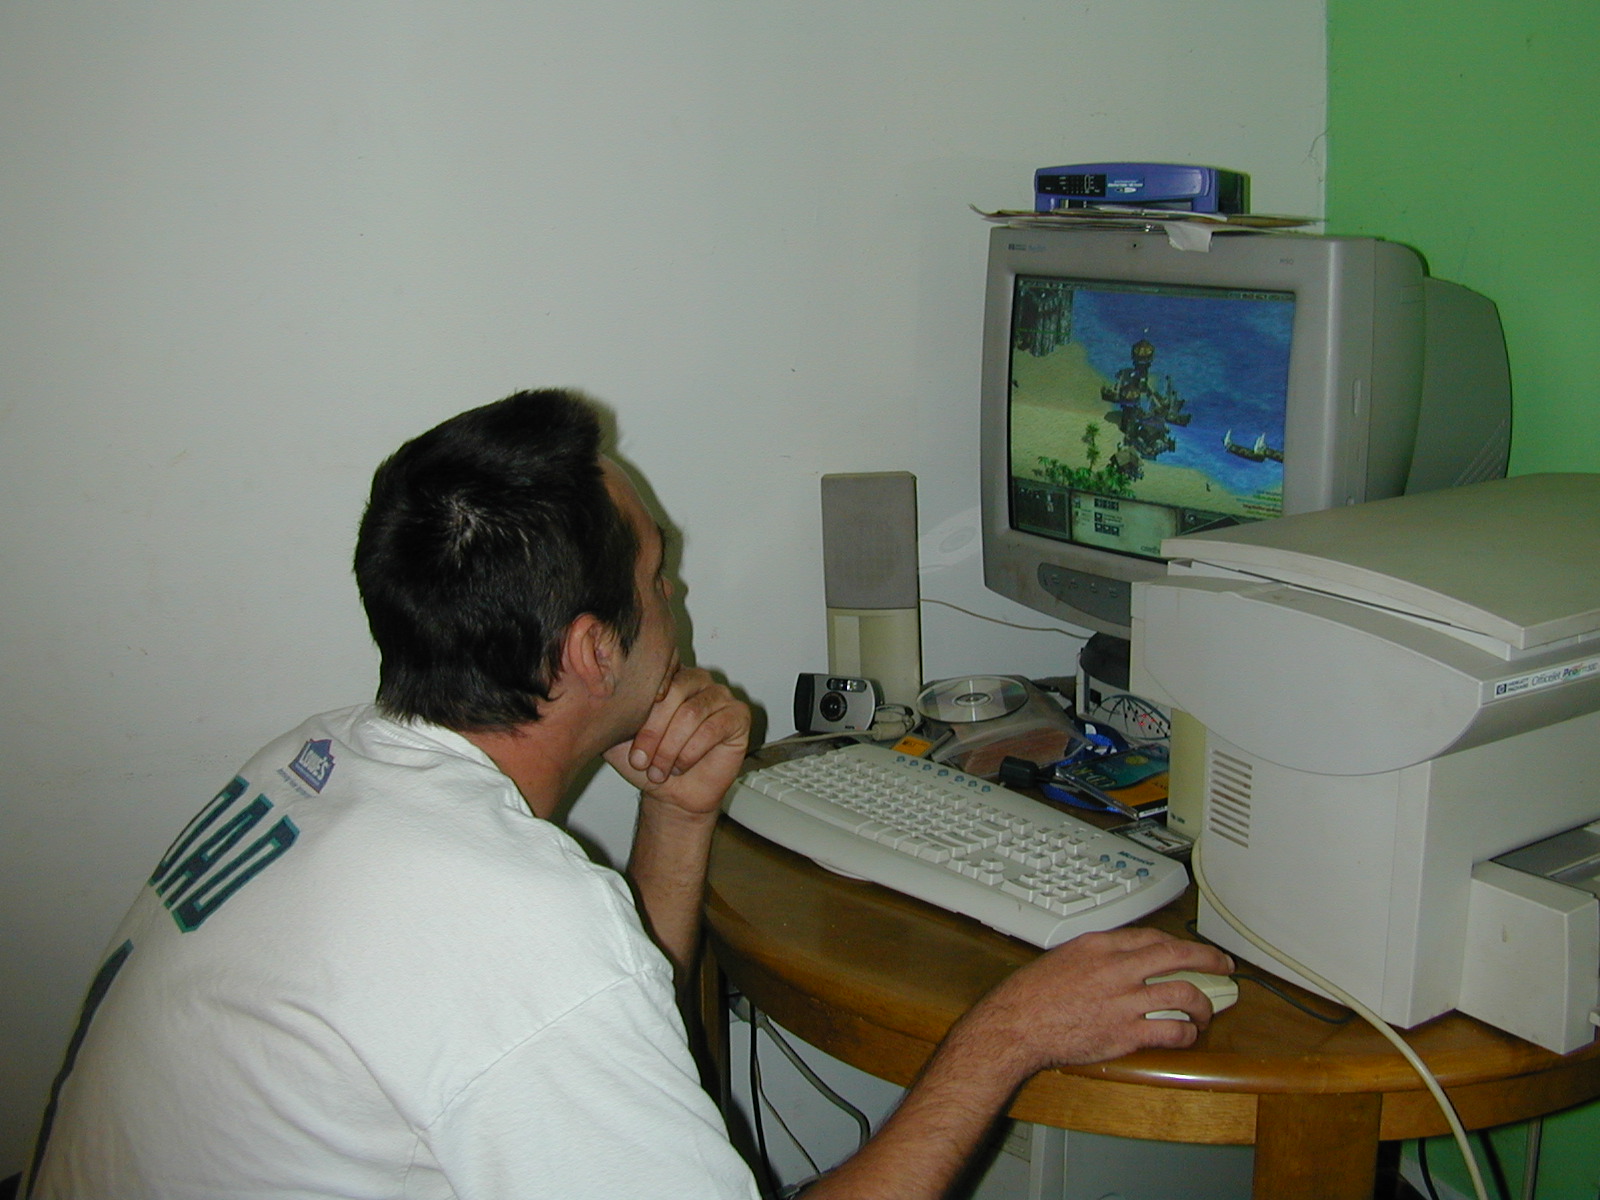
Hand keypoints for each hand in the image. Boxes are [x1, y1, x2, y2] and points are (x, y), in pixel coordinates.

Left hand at [603, 665, 750, 816]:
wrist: (672, 795)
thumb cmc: (649, 764)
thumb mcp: (618, 738)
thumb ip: (608, 715)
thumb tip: (588, 697)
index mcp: (668, 677)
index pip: (655, 678)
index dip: (642, 712)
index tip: (629, 740)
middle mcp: (696, 680)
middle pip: (674, 693)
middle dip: (653, 733)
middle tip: (641, 761)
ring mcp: (720, 696)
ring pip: (691, 714)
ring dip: (671, 748)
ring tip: (660, 770)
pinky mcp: (738, 716)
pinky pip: (714, 728)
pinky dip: (692, 753)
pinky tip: (682, 766)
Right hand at [955, 928, 1235, 1077]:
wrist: (1017, 1024)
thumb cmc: (1032, 993)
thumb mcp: (1063, 957)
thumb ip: (1095, 956)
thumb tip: (1120, 959)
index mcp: (1100, 945)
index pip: (1152, 936)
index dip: (1177, 944)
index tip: (1189, 951)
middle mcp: (1117, 968)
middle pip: (1176, 956)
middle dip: (1208, 959)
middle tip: (1223, 966)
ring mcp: (1124, 1001)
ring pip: (1183, 994)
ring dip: (1203, 1004)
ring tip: (1206, 1012)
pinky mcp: (1126, 1033)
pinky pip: (1171, 1030)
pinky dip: (1186, 1033)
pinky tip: (1186, 1035)